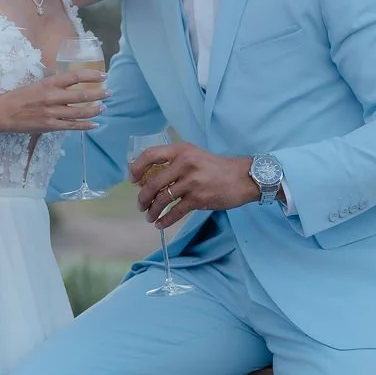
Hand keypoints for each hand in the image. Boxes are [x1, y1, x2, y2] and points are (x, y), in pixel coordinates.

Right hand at [0, 69, 105, 133]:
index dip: (91, 76)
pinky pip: (72, 126)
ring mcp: (52, 113)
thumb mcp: (38, 84)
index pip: (75, 76)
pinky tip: (95, 124)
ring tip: (103, 108)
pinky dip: (85, 125)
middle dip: (98, 94)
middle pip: (81, 95)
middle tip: (109, 93)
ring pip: (79, 112)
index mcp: (50, 83)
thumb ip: (55, 83)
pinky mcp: (50, 126)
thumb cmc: (21, 97)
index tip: (103, 76)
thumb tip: (71, 80)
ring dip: (95, 110)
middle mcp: (52, 97)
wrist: (4, 112)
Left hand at [130, 142, 257, 227]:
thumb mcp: (195, 155)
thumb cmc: (216, 167)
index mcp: (181, 150)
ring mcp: (192, 182)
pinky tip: (160, 224)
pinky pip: (175, 212)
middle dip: (143, 197)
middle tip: (141, 205)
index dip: (136, 167)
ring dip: (152, 211)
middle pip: (153, 183)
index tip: (132, 179)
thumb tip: (150, 178)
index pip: (150, 155)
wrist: (243, 177)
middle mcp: (184, 164)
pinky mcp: (199, 198)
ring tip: (150, 217)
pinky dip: (165, 220)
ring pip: (162, 199)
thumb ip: (175, 162)